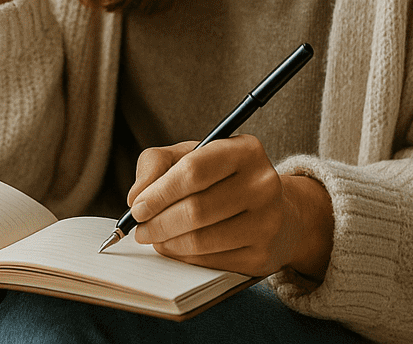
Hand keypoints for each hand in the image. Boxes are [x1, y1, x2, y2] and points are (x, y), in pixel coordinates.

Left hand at [127, 136, 333, 279]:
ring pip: (201, 240)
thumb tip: (136, 198)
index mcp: (245, 150)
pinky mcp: (263, 255)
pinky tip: (177, 249)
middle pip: (195, 210)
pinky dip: (185, 258)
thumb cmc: (223, 178)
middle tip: (140, 230)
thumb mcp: (192, 155)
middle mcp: (263, 184)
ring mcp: (267, 222)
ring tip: (155, 238)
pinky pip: (212, 262)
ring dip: (168, 243)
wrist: (275, 211)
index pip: (193, 170)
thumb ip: (157, 163)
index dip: (160, 192)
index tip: (138, 207)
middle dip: (158, 223)